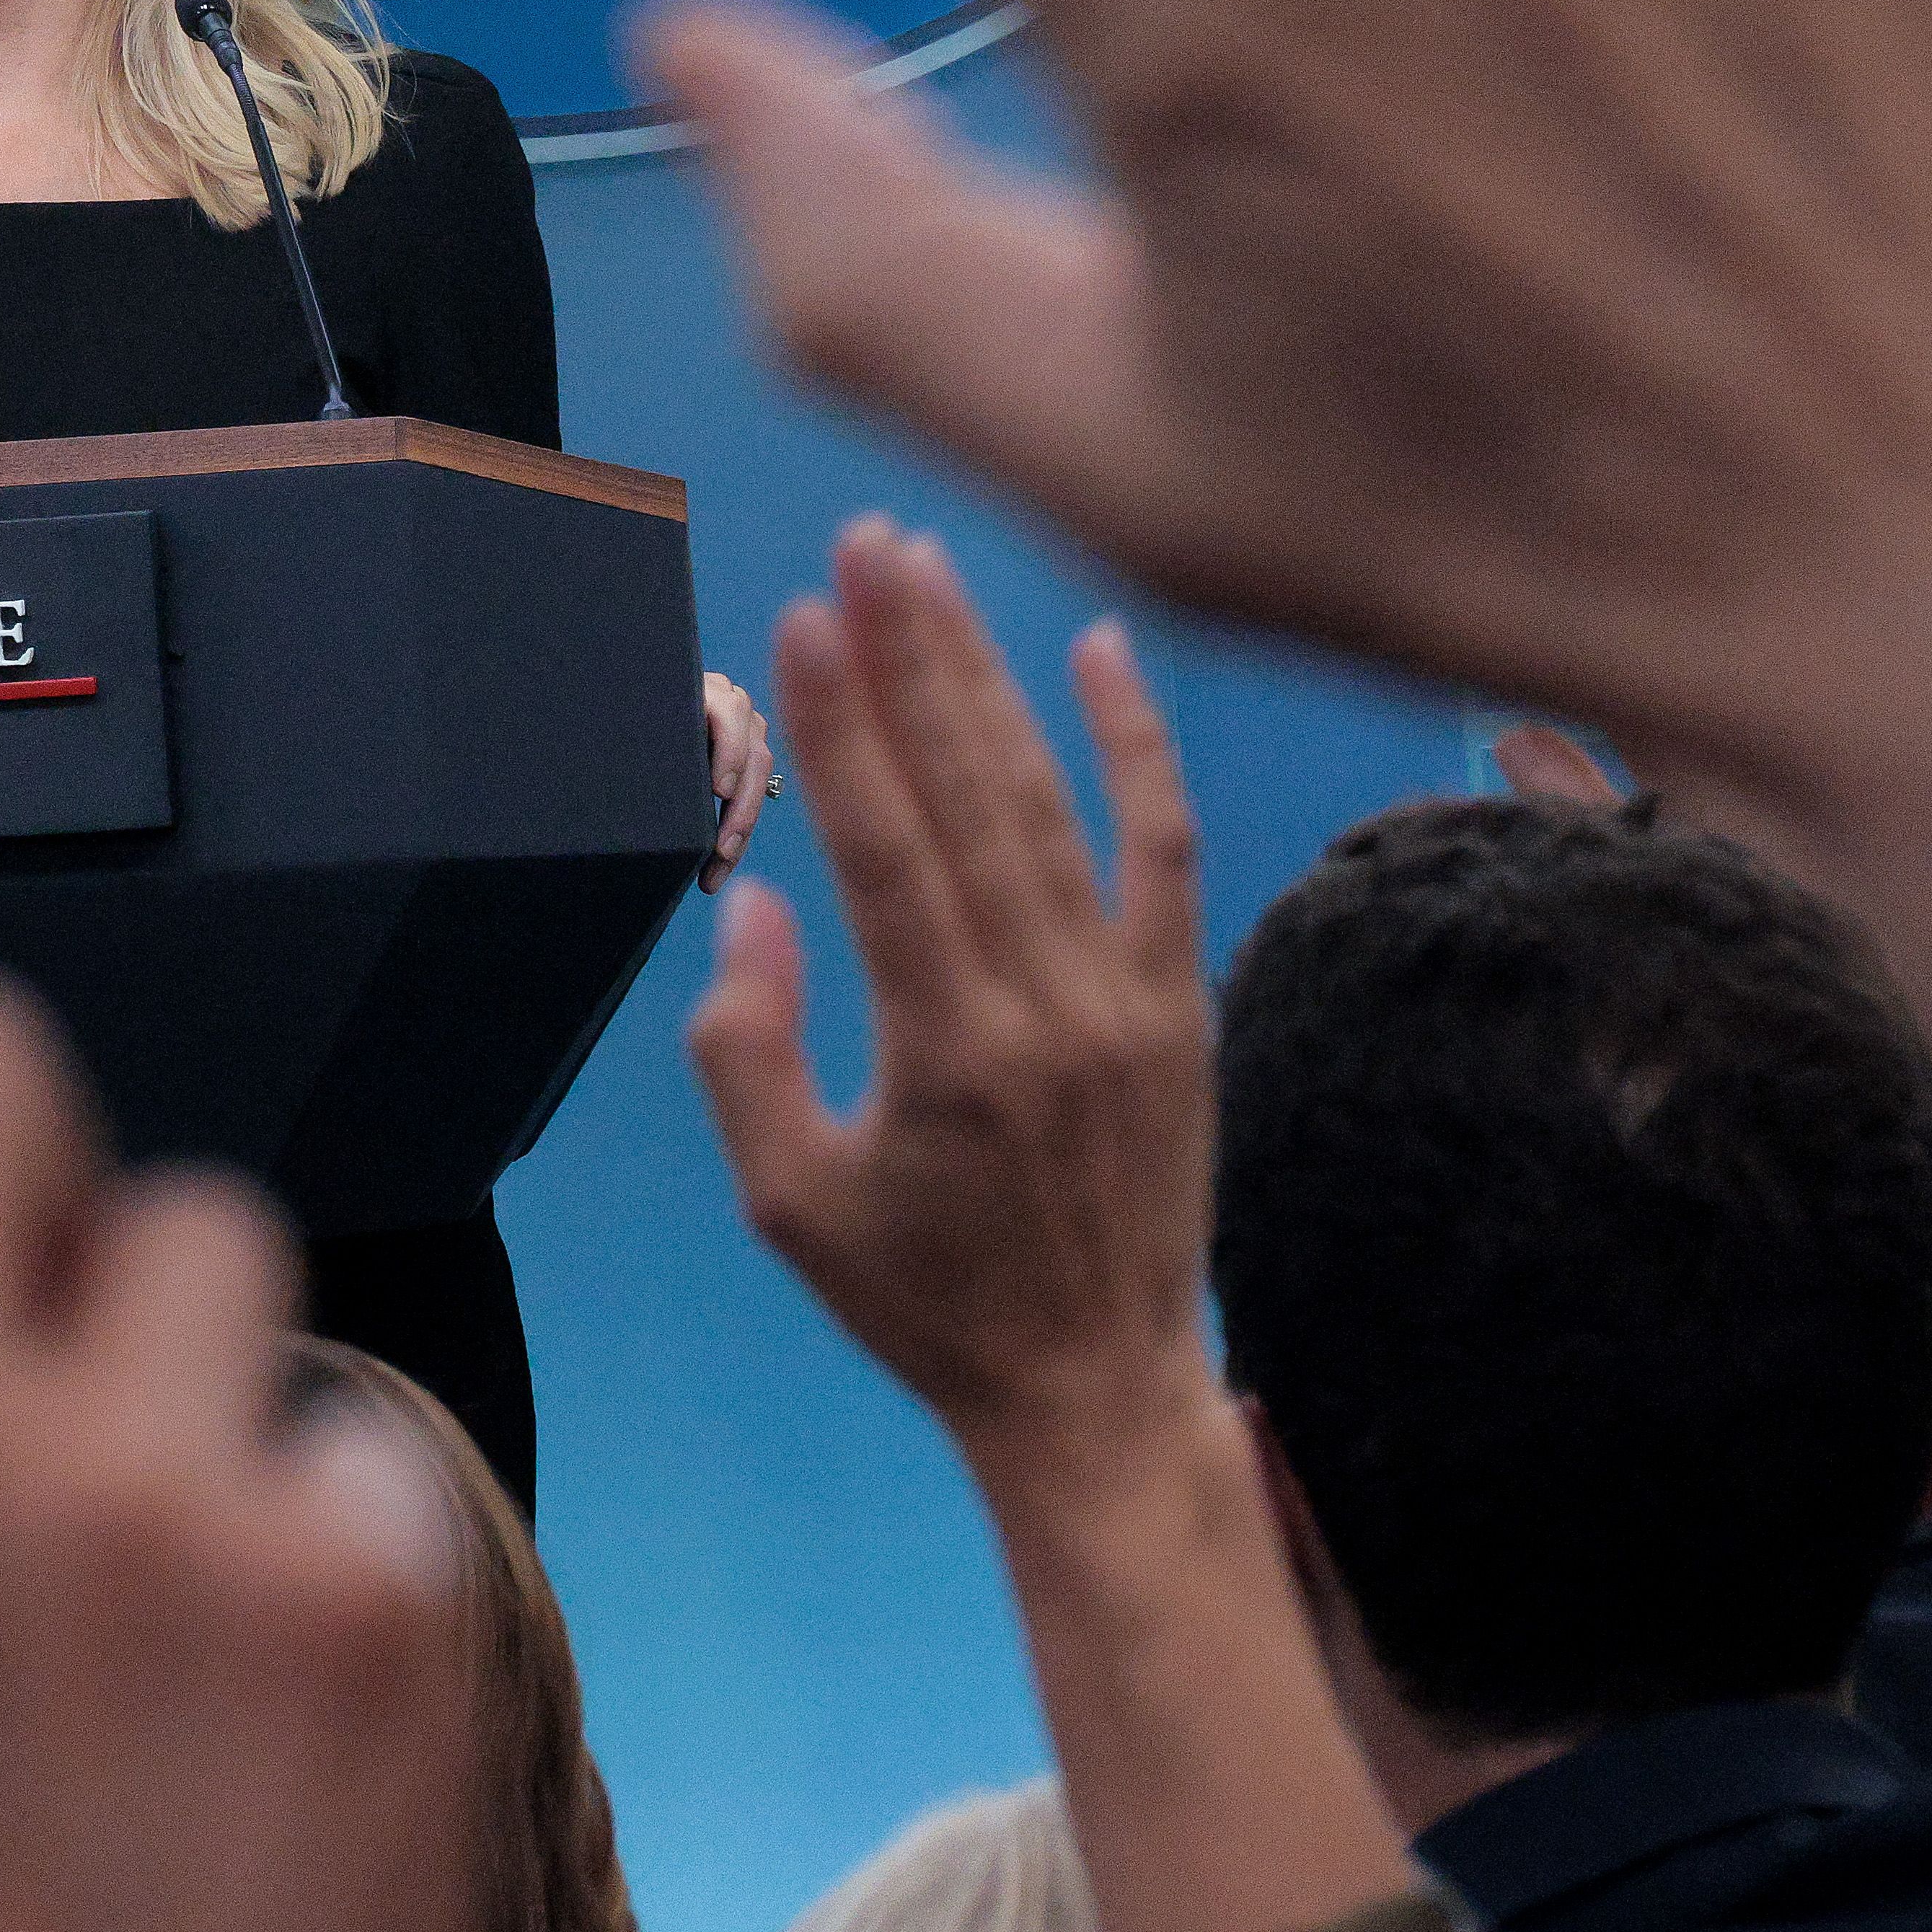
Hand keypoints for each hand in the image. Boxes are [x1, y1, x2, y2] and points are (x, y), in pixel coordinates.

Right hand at [688, 521, 1408, 1931]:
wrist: (1094, 1384)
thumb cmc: (925, 1303)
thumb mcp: (792, 1202)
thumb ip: (748, 1051)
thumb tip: (755, 906)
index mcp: (945, 1056)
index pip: (885, 853)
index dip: (845, 731)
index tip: (810, 620)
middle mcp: (1046, 1011)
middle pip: (972, 797)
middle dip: (915, 660)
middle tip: (870, 547)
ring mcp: (1129, 1002)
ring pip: (1055, 805)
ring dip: (991, 681)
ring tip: (935, 576)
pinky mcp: (1182, 1006)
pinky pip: (1165, 852)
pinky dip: (1135, 749)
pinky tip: (1093, 655)